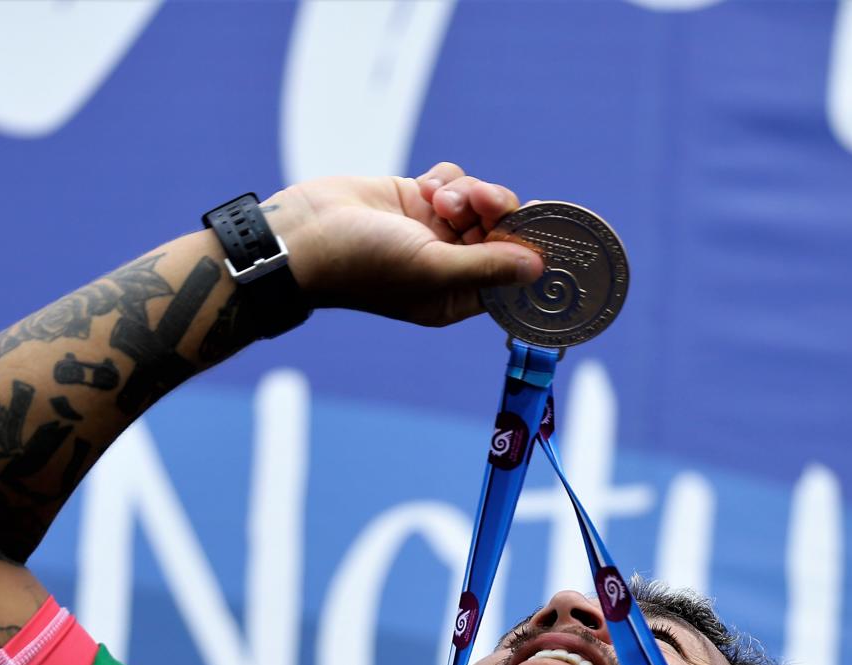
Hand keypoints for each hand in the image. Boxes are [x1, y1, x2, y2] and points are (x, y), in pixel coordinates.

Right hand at [265, 162, 544, 326]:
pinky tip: (427, 188)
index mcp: (454, 296)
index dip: (527, 250)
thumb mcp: (432, 269)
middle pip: (501, 232)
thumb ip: (487, 266)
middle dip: (495, 212)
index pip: (509, 275)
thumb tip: (536, 267)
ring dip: (469, 193)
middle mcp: (448, 266)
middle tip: (480, 201)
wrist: (305, 233)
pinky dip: (448, 180)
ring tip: (440, 198)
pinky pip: (456, 181)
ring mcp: (434, 231)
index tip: (545, 228)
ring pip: (481, 201)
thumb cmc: (362, 264)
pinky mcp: (418, 200)